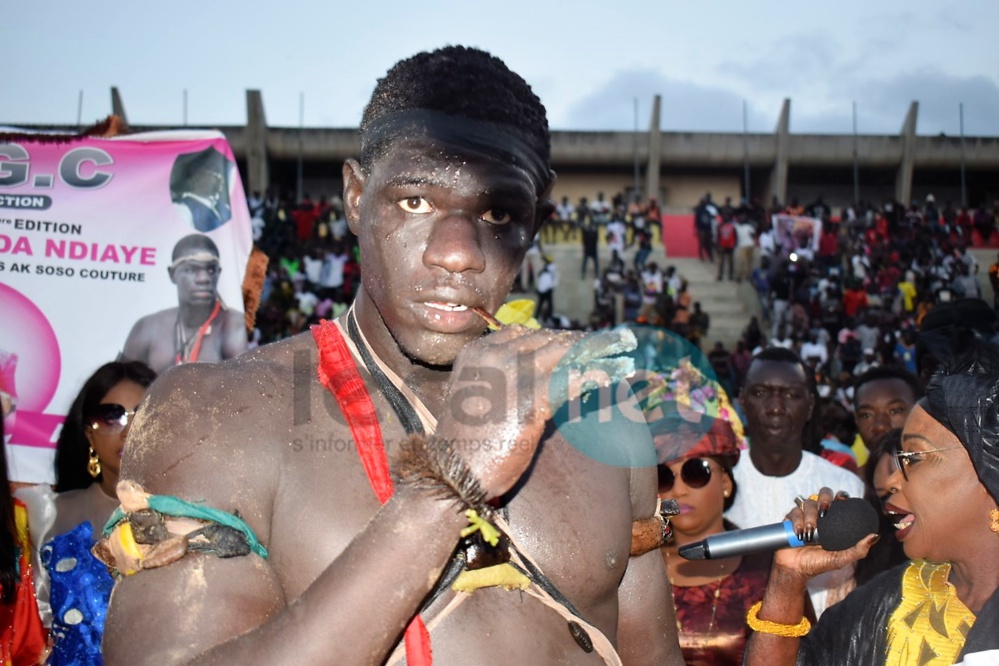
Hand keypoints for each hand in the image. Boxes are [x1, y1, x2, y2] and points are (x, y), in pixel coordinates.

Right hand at [437, 325, 636, 498]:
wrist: (454, 473)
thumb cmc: (469, 444)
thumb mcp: (480, 399)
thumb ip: (505, 380)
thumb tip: (543, 374)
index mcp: (480, 352)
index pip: (527, 334)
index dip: (558, 337)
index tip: (582, 342)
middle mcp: (494, 356)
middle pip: (549, 340)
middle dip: (584, 341)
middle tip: (616, 341)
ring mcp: (511, 376)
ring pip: (564, 355)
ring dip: (598, 352)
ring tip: (623, 352)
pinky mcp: (528, 400)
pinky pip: (570, 380)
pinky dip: (595, 376)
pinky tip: (613, 376)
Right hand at [772, 487, 878, 580]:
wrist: (797, 569)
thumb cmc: (820, 564)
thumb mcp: (842, 558)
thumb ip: (859, 549)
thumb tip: (875, 535)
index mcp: (833, 520)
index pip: (839, 499)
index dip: (841, 495)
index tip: (842, 500)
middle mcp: (819, 514)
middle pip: (823, 493)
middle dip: (824, 499)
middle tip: (824, 511)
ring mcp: (804, 515)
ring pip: (808, 503)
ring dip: (809, 517)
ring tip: (809, 534)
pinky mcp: (790, 518)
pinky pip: (794, 512)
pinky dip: (797, 522)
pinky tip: (799, 533)